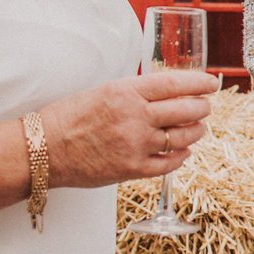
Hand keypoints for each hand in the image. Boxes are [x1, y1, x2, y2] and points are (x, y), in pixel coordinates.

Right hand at [38, 69, 218, 186]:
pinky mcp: (131, 169)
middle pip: (186, 110)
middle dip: (202, 108)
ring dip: (196, 131)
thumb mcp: (102, 92)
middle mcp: (134, 117)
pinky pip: (169, 164)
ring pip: (182, 137)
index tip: (211, 84)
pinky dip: (181, 157)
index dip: (199, 84)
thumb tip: (165, 93)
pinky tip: (183, 152)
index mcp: (126, 92)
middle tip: (205, 107)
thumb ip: (134, 93)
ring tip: (197, 127)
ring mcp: (135, 145)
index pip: (175, 84)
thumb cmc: (67, 118)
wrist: (41, 150)